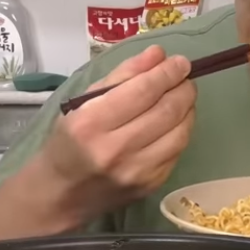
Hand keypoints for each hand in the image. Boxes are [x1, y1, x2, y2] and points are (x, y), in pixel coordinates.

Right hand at [36, 45, 196, 215]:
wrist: (61, 194)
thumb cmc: (69, 141)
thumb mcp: (84, 102)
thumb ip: (122, 76)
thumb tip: (158, 54)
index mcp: (91, 123)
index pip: (143, 91)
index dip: (167, 73)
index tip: (181, 62)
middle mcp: (115, 149)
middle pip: (166, 111)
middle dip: (183, 89)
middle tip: (186, 77)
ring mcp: (136, 171)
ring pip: (179, 133)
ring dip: (188, 109)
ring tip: (183, 96)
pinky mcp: (151, 185)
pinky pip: (177, 152)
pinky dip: (181, 131)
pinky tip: (176, 122)